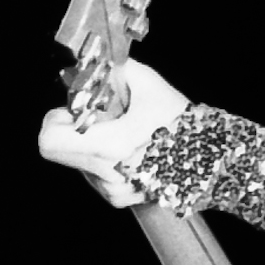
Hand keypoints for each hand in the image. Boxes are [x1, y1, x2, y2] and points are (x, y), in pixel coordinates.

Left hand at [38, 57, 192, 206]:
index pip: (50, 140)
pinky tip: (132, 151)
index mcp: (110, 146)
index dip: (57, 121)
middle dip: (74, 130)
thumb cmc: (183, 124)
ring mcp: (112, 190)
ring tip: (125, 134)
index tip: (74, 111)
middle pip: (61, 150)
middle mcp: (107, 173)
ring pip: (77, 162)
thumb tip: (90, 66)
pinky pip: (94, 174)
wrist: (214, 161)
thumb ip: (113, 71)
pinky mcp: (118, 198)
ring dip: (91, 145)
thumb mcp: (148, 85)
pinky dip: (105, 160)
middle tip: (100, 118)